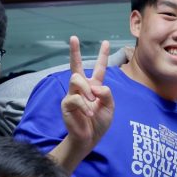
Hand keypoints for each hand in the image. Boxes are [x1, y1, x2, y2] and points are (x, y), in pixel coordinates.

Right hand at [60, 36, 113, 150]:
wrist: (89, 138)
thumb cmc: (99, 122)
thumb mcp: (110, 107)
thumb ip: (107, 94)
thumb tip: (95, 87)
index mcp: (95, 86)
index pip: (99, 68)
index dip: (103, 55)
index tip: (106, 42)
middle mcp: (82, 88)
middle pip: (76, 66)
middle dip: (75, 52)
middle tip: (73, 38)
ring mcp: (72, 94)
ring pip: (76, 79)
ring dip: (86, 89)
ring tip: (92, 101)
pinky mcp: (66, 103)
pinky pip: (75, 98)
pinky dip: (85, 105)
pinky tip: (89, 113)